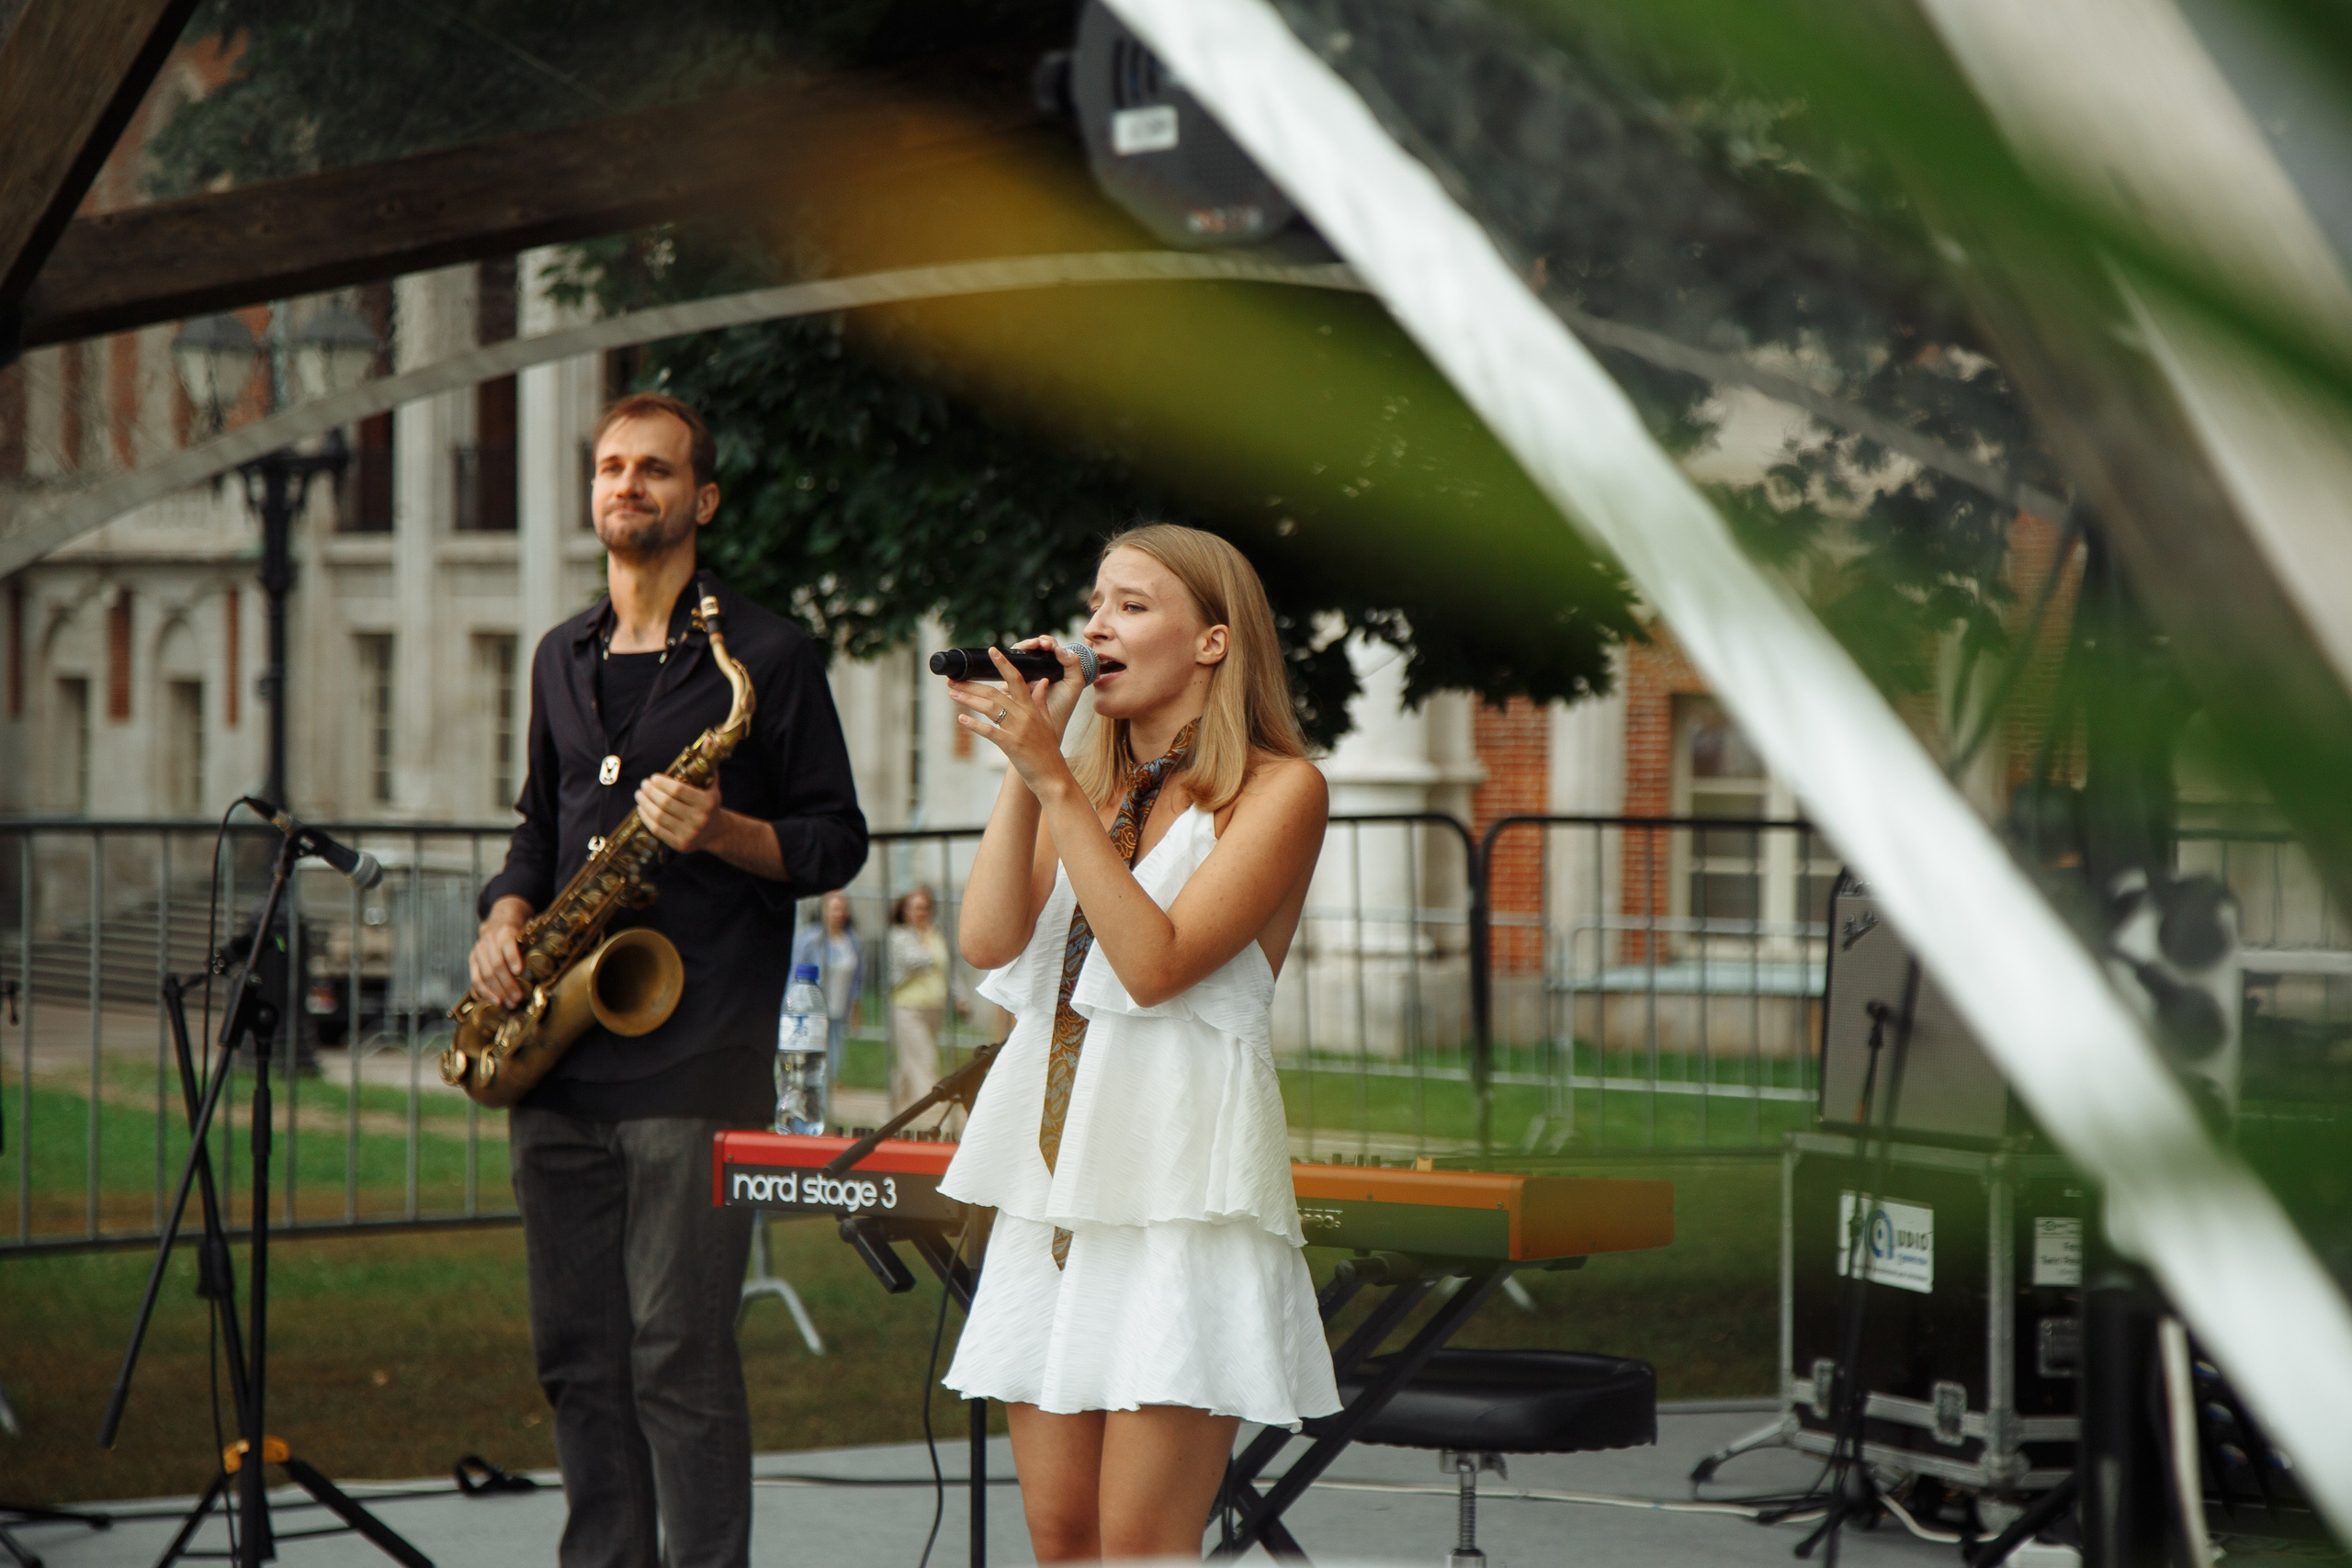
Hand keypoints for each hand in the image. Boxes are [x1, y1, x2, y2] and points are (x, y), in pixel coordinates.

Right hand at [469, 897, 533, 1008]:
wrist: (499, 921)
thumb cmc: (519, 932)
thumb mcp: (527, 931)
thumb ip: (534, 945)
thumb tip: (555, 963)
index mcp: (505, 930)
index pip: (507, 943)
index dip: (512, 957)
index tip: (520, 971)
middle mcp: (489, 939)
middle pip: (496, 964)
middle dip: (508, 983)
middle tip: (519, 997)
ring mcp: (479, 950)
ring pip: (485, 974)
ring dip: (498, 991)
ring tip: (510, 1003)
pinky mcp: (472, 959)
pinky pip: (476, 979)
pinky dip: (485, 992)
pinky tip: (496, 1001)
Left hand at [637, 774, 722, 852]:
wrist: (715, 832)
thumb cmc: (708, 804)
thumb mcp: (711, 786)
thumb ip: (706, 767)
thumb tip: (707, 741)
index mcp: (708, 803)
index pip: (678, 790)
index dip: (662, 783)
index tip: (653, 778)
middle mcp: (700, 819)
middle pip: (666, 803)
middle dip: (650, 791)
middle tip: (643, 784)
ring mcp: (690, 834)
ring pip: (658, 816)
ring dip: (645, 803)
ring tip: (639, 794)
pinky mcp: (680, 845)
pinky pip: (656, 829)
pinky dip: (645, 817)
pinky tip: (641, 808)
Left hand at [945, 640, 1083, 798]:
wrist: (1052, 776)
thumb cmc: (1047, 751)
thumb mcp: (1047, 722)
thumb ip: (1041, 701)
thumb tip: (1041, 682)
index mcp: (1032, 708)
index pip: (1017, 679)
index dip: (1004, 664)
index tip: (992, 650)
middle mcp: (1025, 715)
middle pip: (995, 693)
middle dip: (972, 685)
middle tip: (953, 680)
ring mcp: (1018, 730)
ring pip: (990, 708)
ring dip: (968, 699)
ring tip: (952, 693)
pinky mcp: (1011, 745)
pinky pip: (989, 732)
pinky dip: (974, 725)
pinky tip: (961, 719)